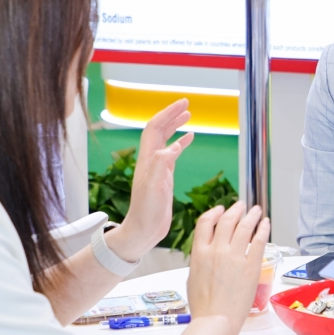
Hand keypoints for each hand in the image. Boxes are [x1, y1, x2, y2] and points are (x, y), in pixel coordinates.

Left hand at [106, 99, 193, 260]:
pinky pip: (173, 153)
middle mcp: (151, 160)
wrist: (144, 230)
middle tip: (187, 104)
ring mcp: (158, 168)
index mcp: (147, 159)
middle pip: (159, 130)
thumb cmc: (146, 212)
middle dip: (172, 115)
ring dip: (175, 125)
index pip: (155, 128)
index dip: (167, 113)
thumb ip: (161, 165)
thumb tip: (172, 147)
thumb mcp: (154, 187)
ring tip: (188, 115)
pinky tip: (190, 138)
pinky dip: (181, 142)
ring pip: (166, 139)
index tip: (183, 104)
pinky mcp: (164, 177)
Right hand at [185, 202, 269, 329]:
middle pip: (227, 221)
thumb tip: (208, 255)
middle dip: (235, 210)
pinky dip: (263, 230)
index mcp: (199, 253)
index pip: (205, 223)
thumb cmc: (203, 306)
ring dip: (252, 216)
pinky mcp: (251, 266)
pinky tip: (266, 224)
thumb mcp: (193, 277)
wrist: (215, 320)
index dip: (214, 212)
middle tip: (242, 206)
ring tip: (257, 210)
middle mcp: (216, 250)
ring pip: (244, 227)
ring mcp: (235, 257)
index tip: (220, 209)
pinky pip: (259, 242)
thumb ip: (201, 261)